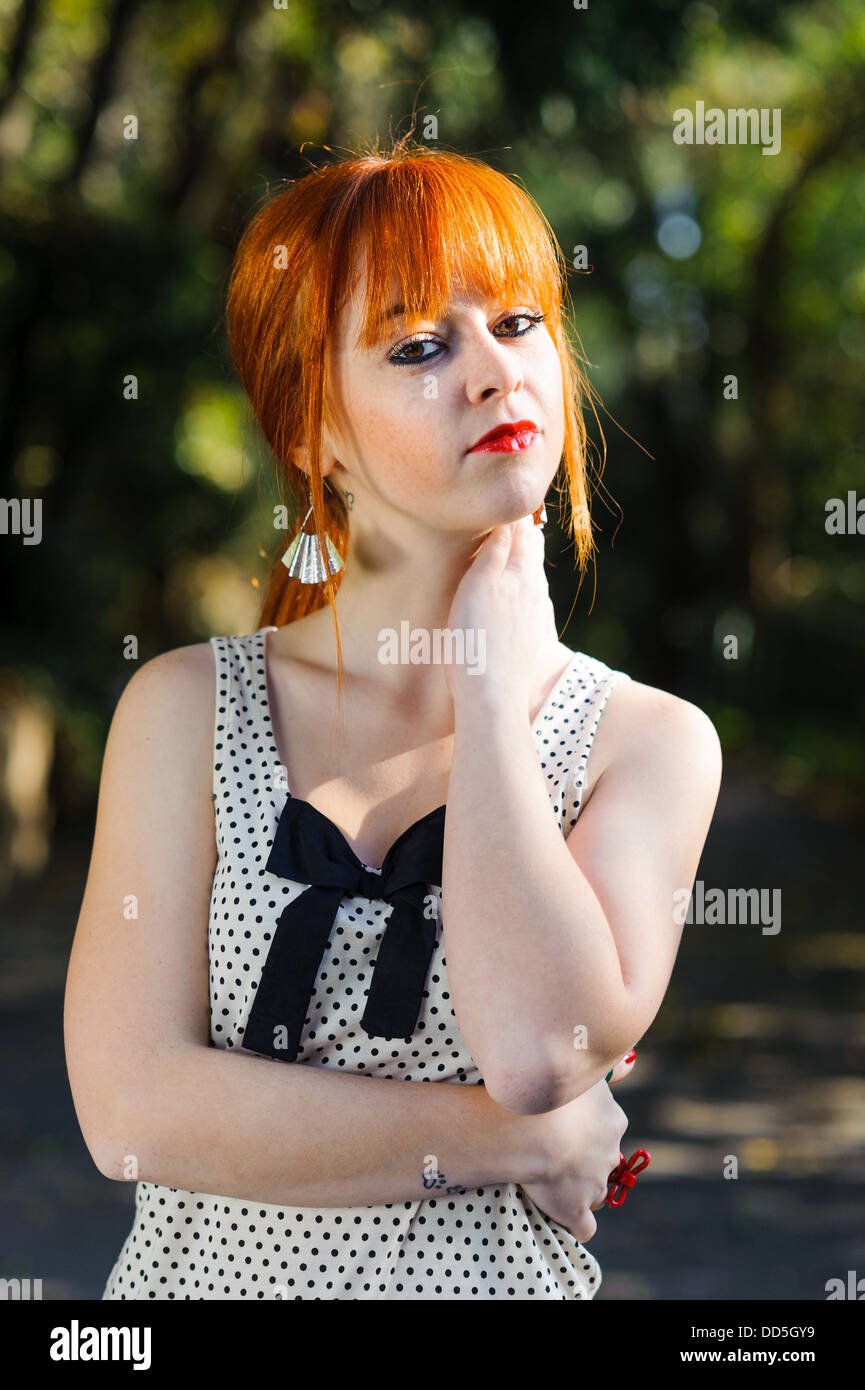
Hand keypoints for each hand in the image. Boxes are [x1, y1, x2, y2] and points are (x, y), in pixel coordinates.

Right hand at [444, 513, 556, 711]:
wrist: (494, 696)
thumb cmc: (476, 639)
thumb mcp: (477, 586)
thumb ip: (494, 552)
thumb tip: (507, 521)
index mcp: (521, 573)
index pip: (522, 533)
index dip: (514, 516)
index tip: (508, 503)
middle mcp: (535, 592)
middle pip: (533, 554)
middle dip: (524, 536)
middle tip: (515, 520)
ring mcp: (537, 617)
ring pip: (535, 580)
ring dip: (526, 563)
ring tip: (519, 549)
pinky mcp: (533, 640)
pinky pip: (535, 605)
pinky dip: (529, 591)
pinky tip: (527, 596)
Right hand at [517, 1076, 630, 1242]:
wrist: (531, 1128)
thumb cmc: (552, 1092)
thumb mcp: (585, 1070)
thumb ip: (611, 1067)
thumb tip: (631, 1062)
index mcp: (612, 1120)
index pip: (607, 1130)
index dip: (586, 1130)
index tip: (564, 1126)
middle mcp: (609, 1153)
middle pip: (602, 1161)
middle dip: (584, 1159)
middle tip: (554, 1149)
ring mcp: (594, 1184)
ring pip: (594, 1190)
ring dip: (579, 1187)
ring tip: (551, 1179)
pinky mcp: (575, 1209)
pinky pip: (584, 1227)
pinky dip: (576, 1223)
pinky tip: (565, 1219)